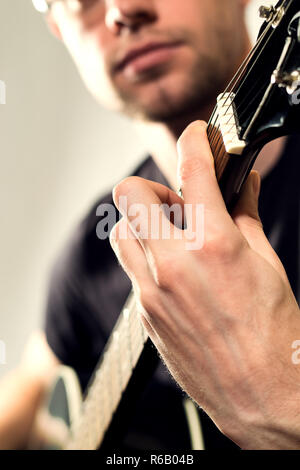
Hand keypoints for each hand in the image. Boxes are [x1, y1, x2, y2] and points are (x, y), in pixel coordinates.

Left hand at [110, 121, 299, 448]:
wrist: (261, 393)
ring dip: (142, 223)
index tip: (197, 136)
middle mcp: (173, 264)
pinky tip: (173, 270)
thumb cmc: (272, 335)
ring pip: (122, 233)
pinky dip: (147, 258)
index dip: (195, 140)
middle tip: (178, 203)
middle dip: (153, 189)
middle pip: (130, 196)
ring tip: (172, 235)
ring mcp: (152, 291)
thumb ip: (246, 217)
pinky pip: (132, 270)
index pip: (193, 170)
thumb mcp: (267, 263)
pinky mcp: (145, 314)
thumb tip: (241, 188)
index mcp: (212, 244)